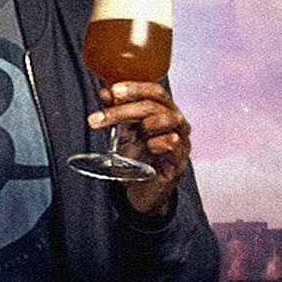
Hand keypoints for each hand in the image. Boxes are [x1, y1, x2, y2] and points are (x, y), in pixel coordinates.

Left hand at [88, 81, 191, 217]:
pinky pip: (172, 143)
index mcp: (165, 112)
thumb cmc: (138, 159)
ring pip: (168, 120)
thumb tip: (105, 92)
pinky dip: (156, 143)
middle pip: (154, 106)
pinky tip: (148, 148)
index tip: (113, 91)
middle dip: (124, 110)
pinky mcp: (179, 162)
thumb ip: (116, 111)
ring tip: (133, 135)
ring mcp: (181, 142)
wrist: (141, 192)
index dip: (135, 88)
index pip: (155, 91)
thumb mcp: (123, 132)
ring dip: (144, 124)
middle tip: (99, 118)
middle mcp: (177, 124)